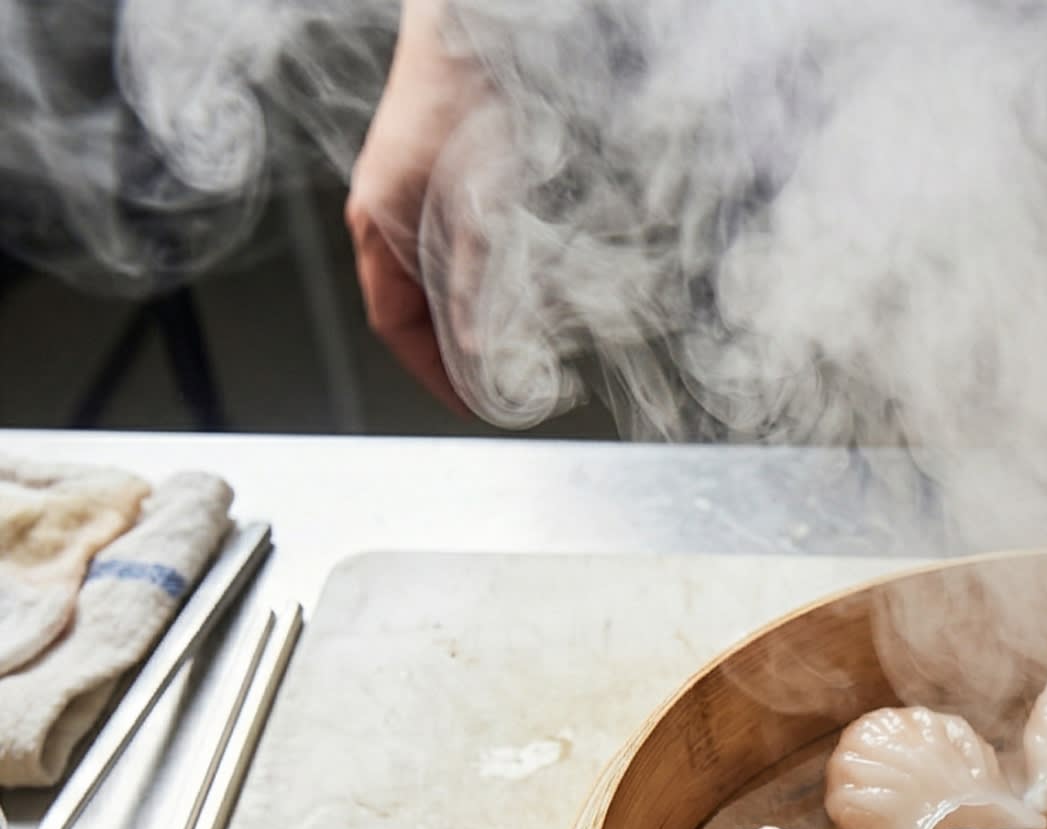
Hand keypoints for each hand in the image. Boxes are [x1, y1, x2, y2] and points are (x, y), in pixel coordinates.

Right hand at [345, 0, 482, 415]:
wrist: (468, 32)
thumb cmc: (462, 105)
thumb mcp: (473, 207)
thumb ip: (470, 280)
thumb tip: (474, 351)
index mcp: (375, 228)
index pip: (394, 324)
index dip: (431, 372)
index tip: (470, 406)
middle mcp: (382, 219)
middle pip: (408, 308)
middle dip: (448, 355)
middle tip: (494, 391)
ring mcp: (404, 200)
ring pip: (428, 281)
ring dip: (462, 321)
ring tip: (505, 356)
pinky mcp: (430, 184)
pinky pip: (442, 252)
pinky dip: (470, 284)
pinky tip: (501, 295)